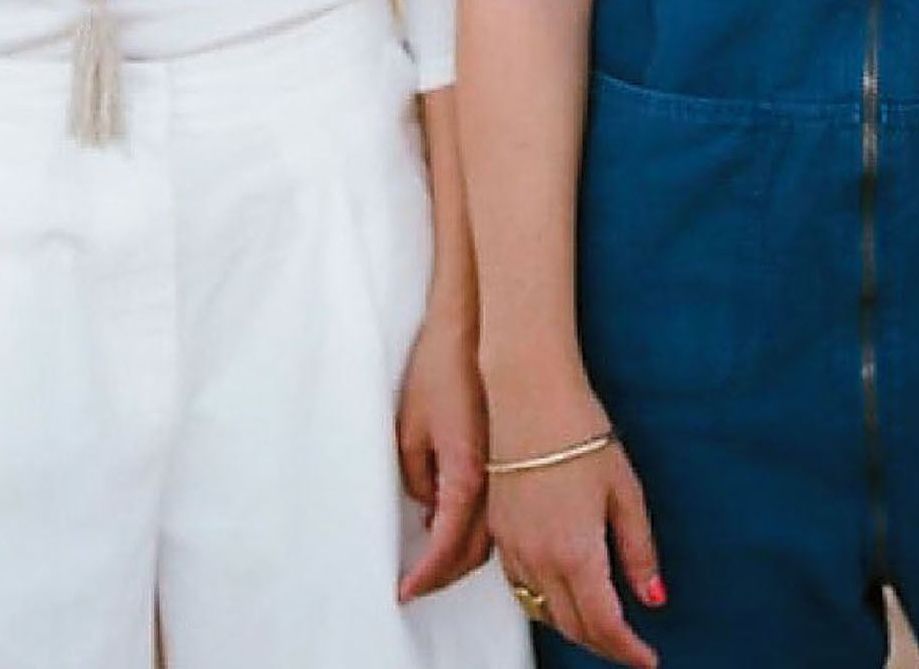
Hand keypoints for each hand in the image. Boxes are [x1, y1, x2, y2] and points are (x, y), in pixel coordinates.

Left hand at [395, 309, 489, 601]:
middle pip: (473, 553)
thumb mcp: (410, 427)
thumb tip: (427, 507)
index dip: (425, 575)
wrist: (476, 328)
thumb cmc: (438, 370)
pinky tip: (455, 520)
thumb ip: (417, 476)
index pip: (445, 548)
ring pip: (491, 536)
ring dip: (463, 554)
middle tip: (418, 585)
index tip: (405, 591)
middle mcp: (493, 482)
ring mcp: (507, 470)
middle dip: (444, 575)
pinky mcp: (513, 456)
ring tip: (435, 561)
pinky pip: (498, 509)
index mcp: (464, 476)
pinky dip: (478, 526)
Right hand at [489, 393, 663, 668]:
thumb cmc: (579, 429)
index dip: (628, 651)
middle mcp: (539, 557)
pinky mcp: (498, 528)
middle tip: (629, 648)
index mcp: (575, 551)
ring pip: (540, 610)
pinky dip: (543, 601)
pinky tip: (561, 590)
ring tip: (600, 624)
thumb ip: (637, 550)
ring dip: (571, 626)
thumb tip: (652, 596)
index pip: (603, 625)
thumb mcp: (625, 490)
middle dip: (602, 645)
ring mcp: (513, 544)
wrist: (528, 390)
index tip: (647, 660)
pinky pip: (519, 585)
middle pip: (570, 626)